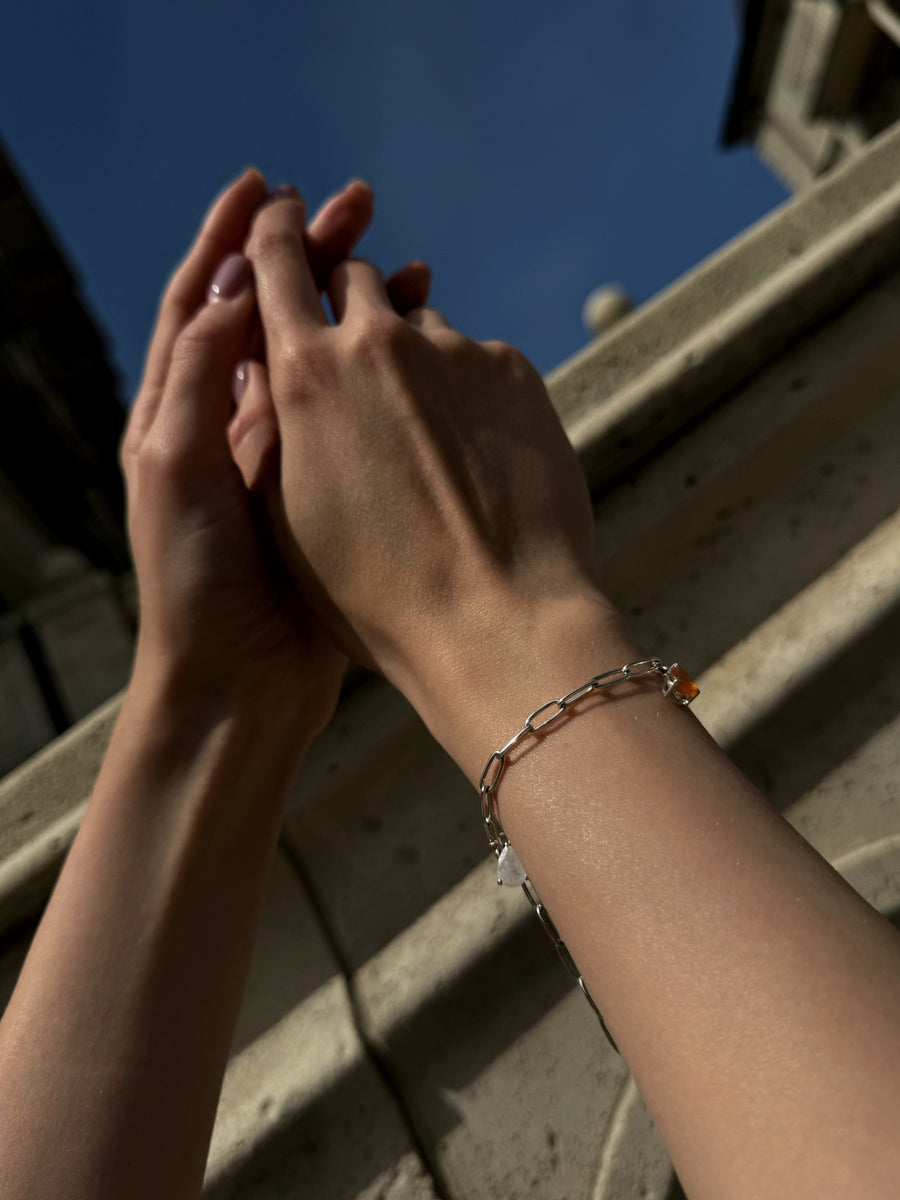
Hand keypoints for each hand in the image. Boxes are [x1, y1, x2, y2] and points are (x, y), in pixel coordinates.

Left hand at [121, 170, 430, 729]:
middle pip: (266, 313)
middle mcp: (230, 421)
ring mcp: (285, 453)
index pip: (201, 300)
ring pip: (323, 358)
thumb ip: (202, 372)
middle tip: (359, 205)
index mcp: (179, 410)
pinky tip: (422, 348)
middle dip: (306, 255)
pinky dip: (384, 372)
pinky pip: (358, 412)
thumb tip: (236, 281)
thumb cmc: (195, 578)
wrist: (239, 678)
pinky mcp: (330, 488)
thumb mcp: (178, 463)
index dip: (230, 239)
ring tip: (408, 266)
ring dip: (356, 306)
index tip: (270, 187)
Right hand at [243, 195, 615, 715]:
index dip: (276, 232)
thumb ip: (279, 429)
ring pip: (424, 326)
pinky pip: (479, 362)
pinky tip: (477, 458)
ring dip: (416, 361)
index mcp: (305, 375)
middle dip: (350, 304)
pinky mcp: (515, 371)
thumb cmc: (377, 594)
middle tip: (358, 357)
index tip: (281, 212)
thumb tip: (285, 384)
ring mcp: (455, 352)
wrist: (496, 619)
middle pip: (357, 280)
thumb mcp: (290, 518)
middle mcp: (377, 342)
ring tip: (428, 444)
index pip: (277, 262)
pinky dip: (470, 393)